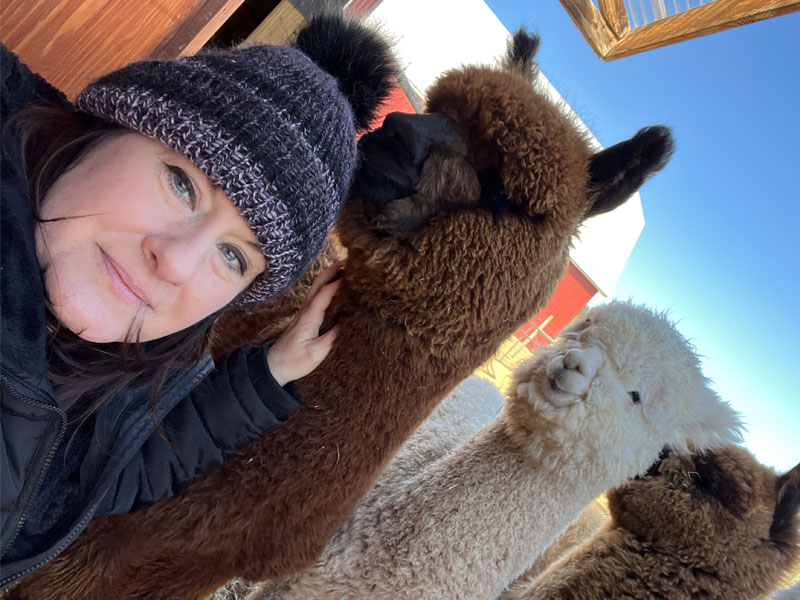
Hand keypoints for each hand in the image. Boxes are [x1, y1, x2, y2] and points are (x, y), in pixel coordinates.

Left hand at [266, 262, 342, 386]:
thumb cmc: (293, 361)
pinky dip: (327, 287)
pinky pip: (317, 296)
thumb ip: (332, 338)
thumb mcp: (316, 353)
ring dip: (330, 276)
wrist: (274, 366)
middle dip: (333, 271)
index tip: (354, 275)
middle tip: (350, 262)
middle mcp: (305, 310)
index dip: (338, 283)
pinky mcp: (305, 317)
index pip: (324, 294)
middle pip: (318, 283)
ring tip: (346, 270)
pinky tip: (336, 288)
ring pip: (316, 288)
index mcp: (309, 317)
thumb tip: (349, 323)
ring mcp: (304, 312)